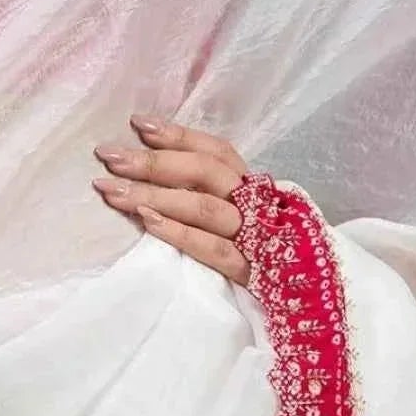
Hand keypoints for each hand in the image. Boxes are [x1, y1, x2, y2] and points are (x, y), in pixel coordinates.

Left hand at [92, 115, 252, 287]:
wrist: (305, 292)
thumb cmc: (262, 246)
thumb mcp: (243, 212)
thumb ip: (211, 191)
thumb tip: (153, 160)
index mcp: (251, 185)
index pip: (215, 150)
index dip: (177, 135)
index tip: (137, 123)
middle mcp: (254, 203)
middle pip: (204, 172)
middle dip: (154, 162)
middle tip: (110, 157)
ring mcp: (253, 236)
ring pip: (203, 208)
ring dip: (155, 196)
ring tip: (114, 192)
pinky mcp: (249, 272)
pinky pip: (213, 250)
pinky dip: (179, 233)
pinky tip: (147, 223)